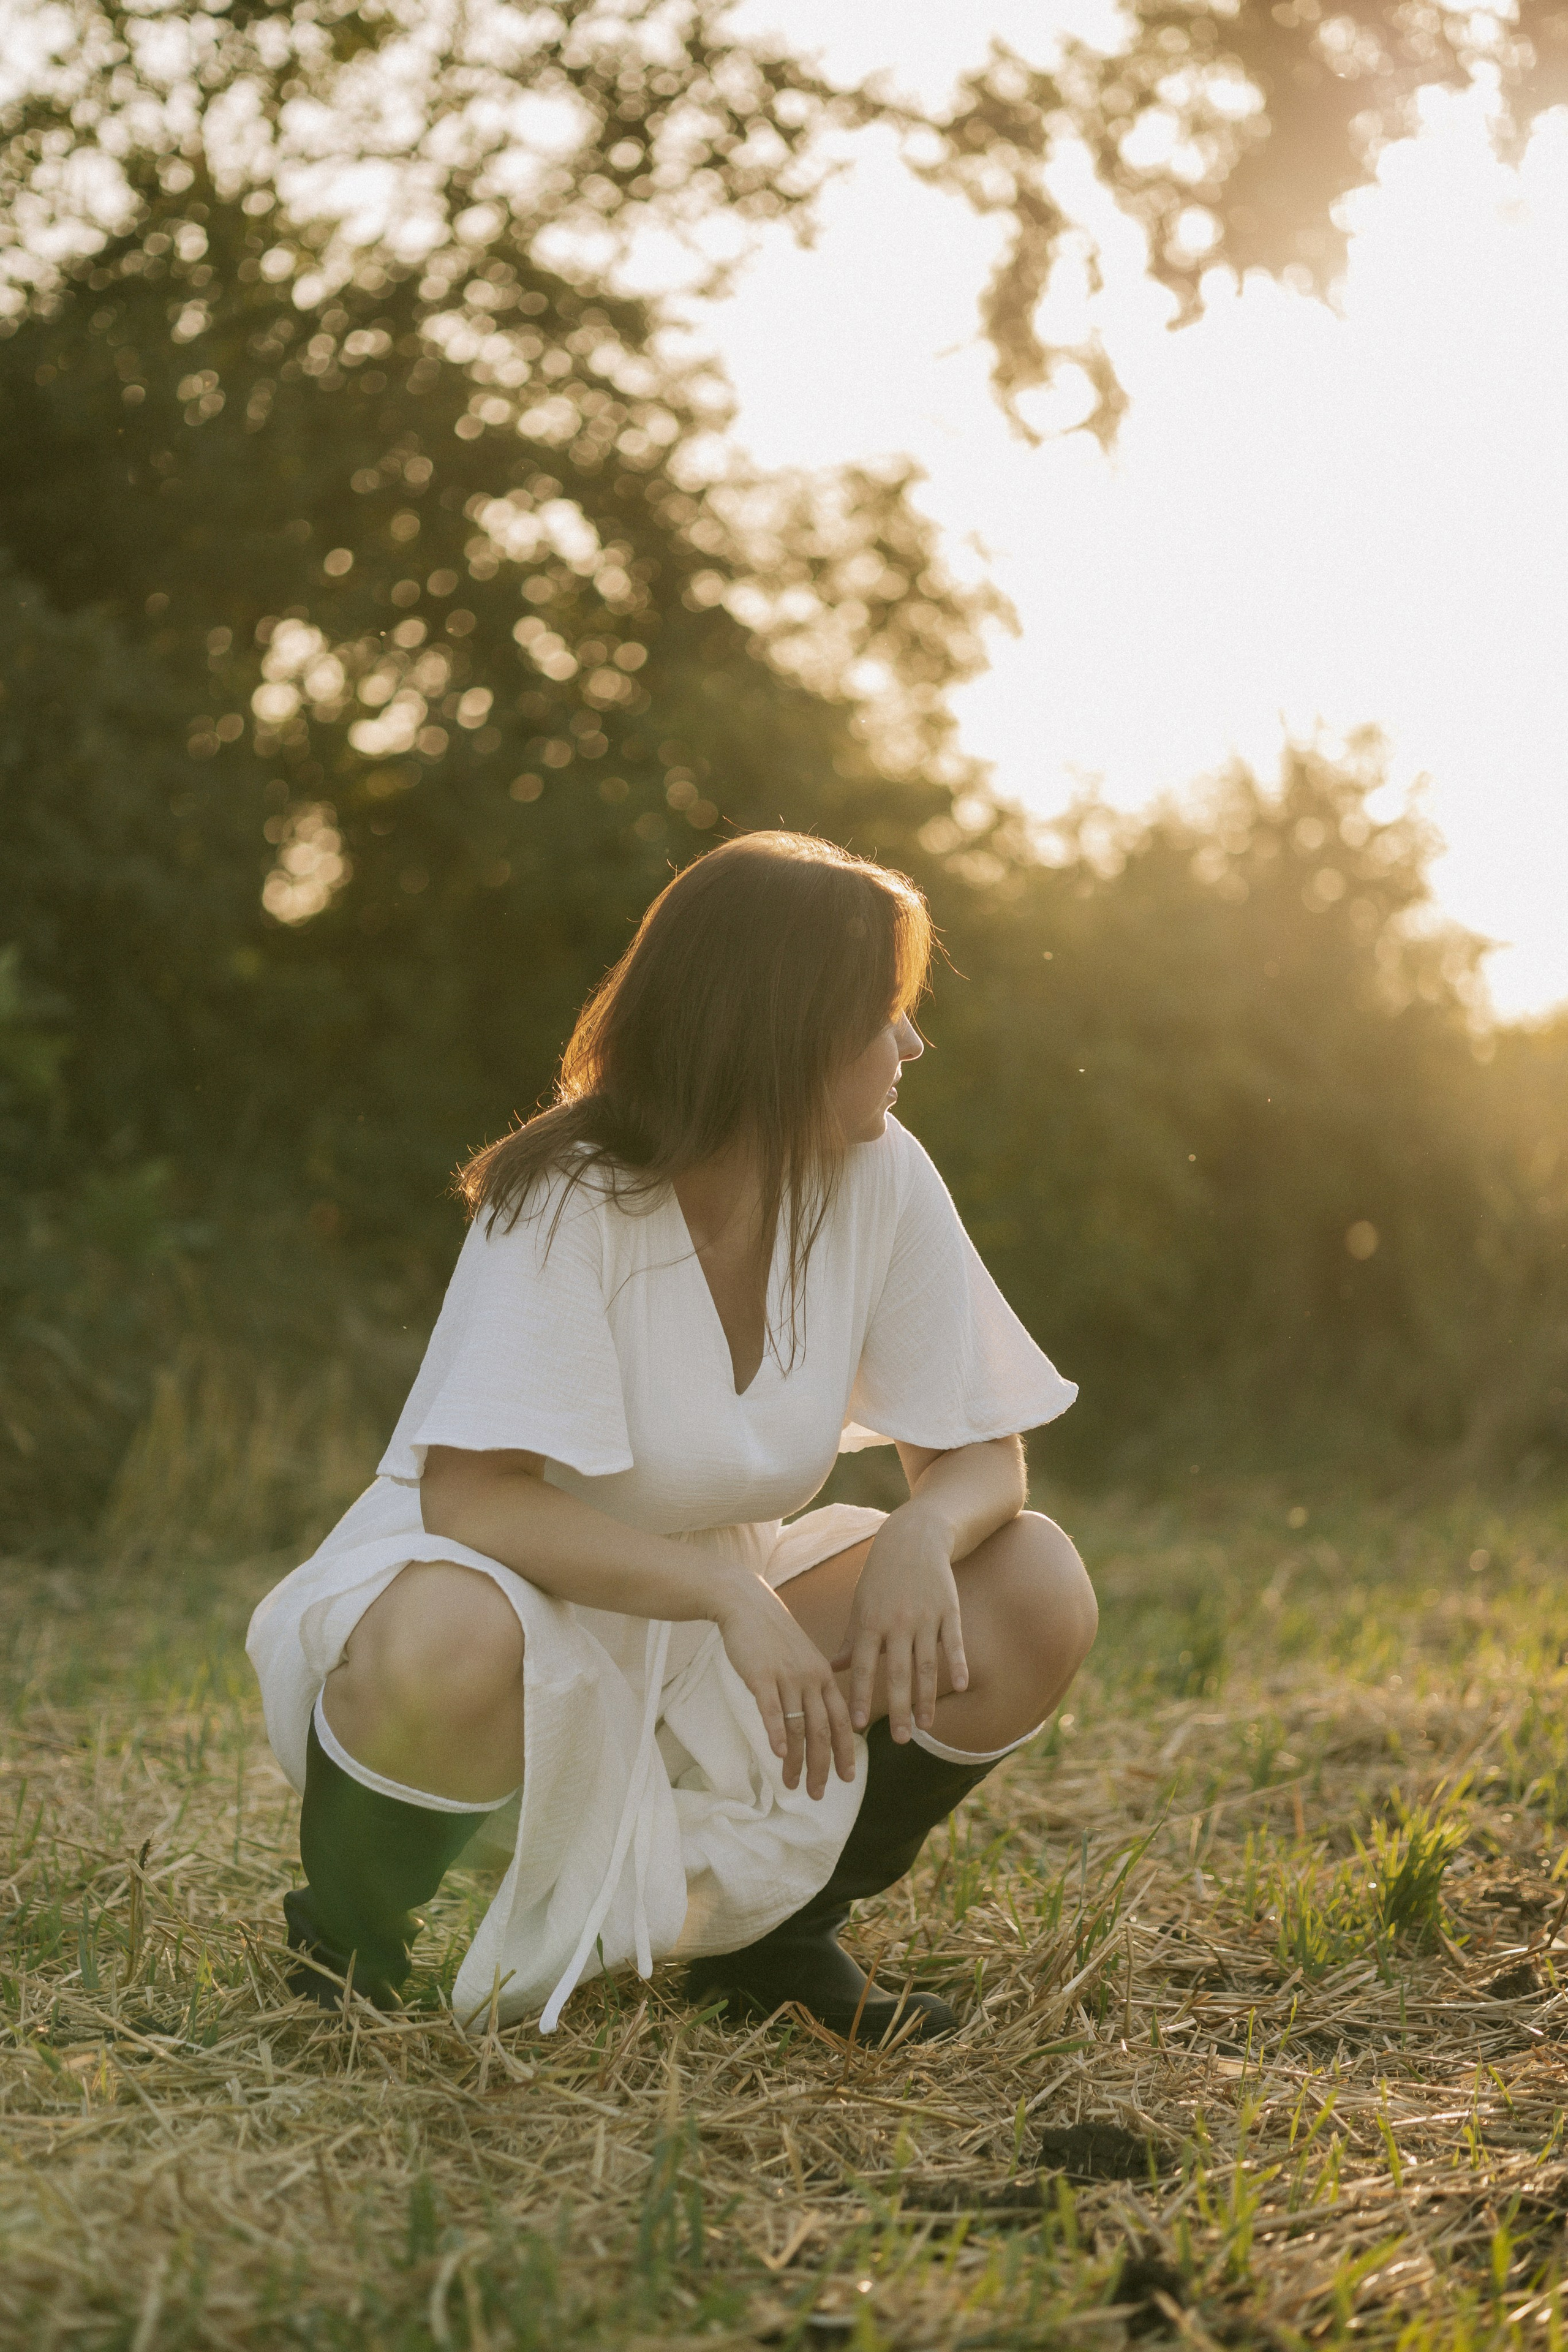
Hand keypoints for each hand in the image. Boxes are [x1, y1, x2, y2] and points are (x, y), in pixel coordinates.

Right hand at [712, 1572, 857, 1799]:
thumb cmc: (773, 1635)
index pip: (841, 1720)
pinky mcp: (761, 1675)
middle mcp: (811, 1678)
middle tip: (819, 1793)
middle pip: (823, 1730)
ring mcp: (787, 1676)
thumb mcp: (803, 1657)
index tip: (847, 1778)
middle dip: (823, 1765)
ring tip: (792, 1784)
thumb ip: (813, 1685)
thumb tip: (819, 1718)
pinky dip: (776, 1732)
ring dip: (797, 1760)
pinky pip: (771, 1708)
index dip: (845, 1751)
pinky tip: (776, 1754)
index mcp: (824, 1675)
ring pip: (798, 1726)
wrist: (747, 1604)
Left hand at [832, 1504, 968, 1743]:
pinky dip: (957, 1663)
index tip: (857, 1725)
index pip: (864, 1666)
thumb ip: (852, 1639)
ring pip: (926, 1663)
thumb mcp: (860, 1604)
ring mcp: (925, 1615)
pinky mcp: (949, 1608)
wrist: (914, 1538)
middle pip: (897, 1672)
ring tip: (926, 1726)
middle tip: (899, 1740)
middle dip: (898, 1708)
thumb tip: (832, 1670)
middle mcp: (897, 1621)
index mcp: (870, 1621)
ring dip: (926, 1697)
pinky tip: (960, 1686)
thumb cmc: (881, 1576)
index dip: (861, 1696)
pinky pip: (953, 1641)